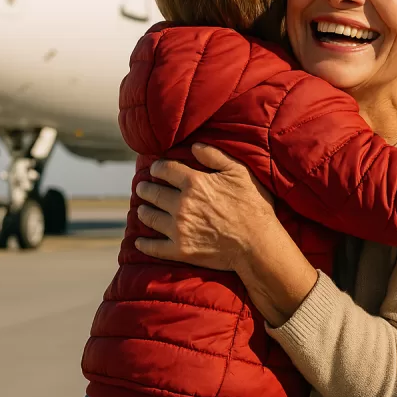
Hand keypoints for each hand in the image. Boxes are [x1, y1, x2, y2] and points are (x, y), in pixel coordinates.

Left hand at [133, 143, 276, 271]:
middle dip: (145, 188)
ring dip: (143, 212)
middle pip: (154, 193)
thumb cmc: (253, 206)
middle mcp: (181, 204)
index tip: (154, 168)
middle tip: (141, 188)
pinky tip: (138, 242)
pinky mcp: (180, 250)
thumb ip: (215, 156)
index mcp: (194, 182)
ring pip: (151, 217)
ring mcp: (179, 229)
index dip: (157, 167)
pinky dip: (144, 244)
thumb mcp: (239, 173)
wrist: (258, 244)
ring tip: (141, 210)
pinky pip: (155, 247)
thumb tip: (194, 147)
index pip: (165, 170)